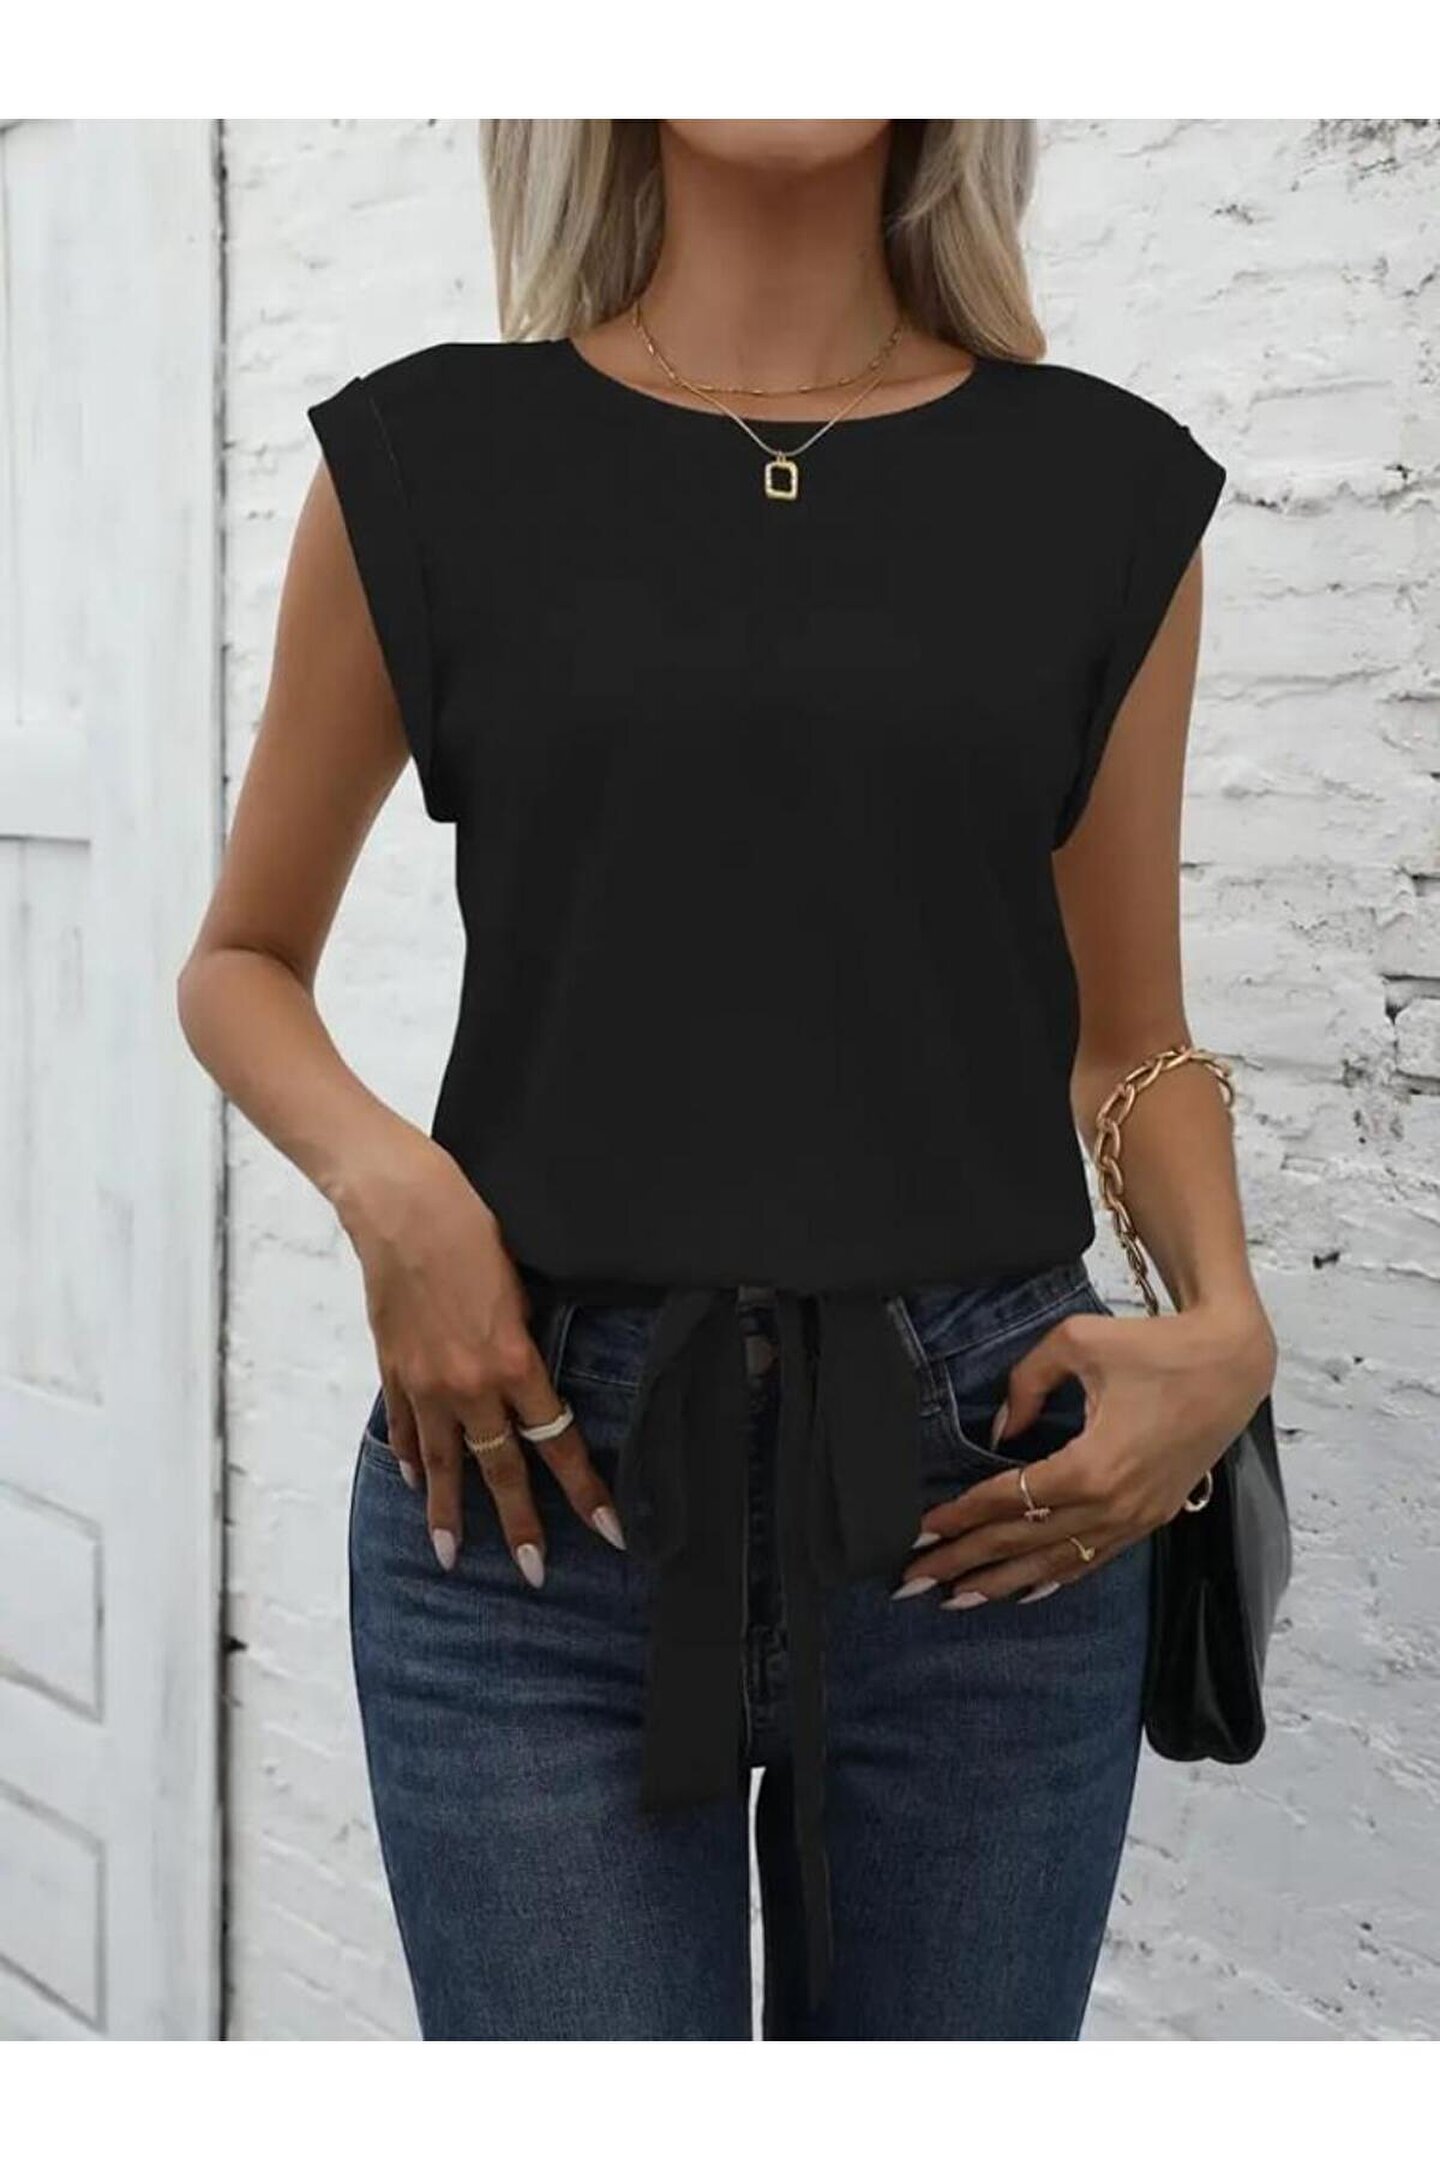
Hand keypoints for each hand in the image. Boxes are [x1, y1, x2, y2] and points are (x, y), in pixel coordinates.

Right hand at [338, 1126, 625, 1580]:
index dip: (587, 1491)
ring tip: (451, 1556)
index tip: (610, 1531)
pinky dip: (413, 1457)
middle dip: (520, 1525)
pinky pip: (408, 1428)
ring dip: (448, 1513)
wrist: (399, 1207)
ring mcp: (426, 1383)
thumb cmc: (470, 1228)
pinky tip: (417, 1482)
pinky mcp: (394, 1370)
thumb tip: (529, 1370)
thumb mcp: (520, 1283)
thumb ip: (525, 1336)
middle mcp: (470, 1385)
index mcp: (513, 1361)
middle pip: (501, 1469)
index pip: (559, 1441)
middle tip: (534, 1572)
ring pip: (444, 1463)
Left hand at [893, 1299, 1276, 1607]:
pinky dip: (1055, 1578)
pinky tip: (1023, 1592)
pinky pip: (1094, 1559)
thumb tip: (998, 1431)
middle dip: (963, 1562)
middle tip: (912, 1582)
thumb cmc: (1155, 1346)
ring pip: (1057, 1563)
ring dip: (1002, 1582)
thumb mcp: (1076, 1343)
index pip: (1007, 1501)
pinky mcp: (1152, 1518)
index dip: (959, 1518)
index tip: (918, 1533)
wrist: (1232, 1364)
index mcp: (1090, 1466)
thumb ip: (1025, 1384)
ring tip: (954, 1598)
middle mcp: (1113, 1505)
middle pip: (1022, 1542)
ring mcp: (1136, 1518)